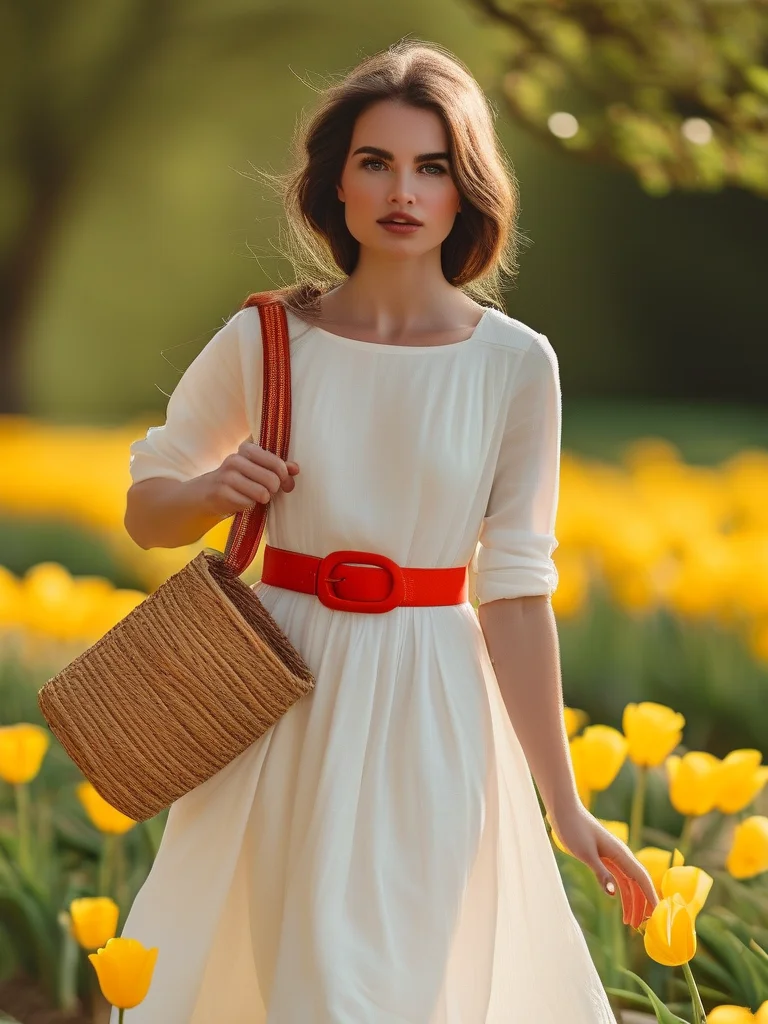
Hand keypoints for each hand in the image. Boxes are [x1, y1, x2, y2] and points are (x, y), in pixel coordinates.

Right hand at [202, 439, 299, 517]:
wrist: (206, 493)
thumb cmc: (239, 480)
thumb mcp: (257, 469)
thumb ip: (277, 467)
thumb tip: (296, 469)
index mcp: (247, 449)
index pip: (276, 462)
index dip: (285, 475)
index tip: (285, 482)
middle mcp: (236, 459)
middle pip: (272, 479)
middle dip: (274, 489)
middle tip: (268, 491)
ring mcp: (227, 475)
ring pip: (262, 493)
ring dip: (263, 498)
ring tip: (256, 496)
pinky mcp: (221, 492)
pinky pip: (248, 503)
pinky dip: (249, 505)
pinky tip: (241, 501)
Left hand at [549, 803, 657, 928]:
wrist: (564, 811)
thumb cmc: (574, 828)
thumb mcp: (585, 853)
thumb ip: (600, 872)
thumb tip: (613, 893)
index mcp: (621, 854)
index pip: (642, 878)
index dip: (651, 896)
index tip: (658, 914)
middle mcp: (621, 856)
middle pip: (638, 884)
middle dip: (641, 905)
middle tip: (639, 927)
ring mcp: (613, 857)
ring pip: (628, 883)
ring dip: (631, 901)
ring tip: (629, 922)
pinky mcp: (603, 858)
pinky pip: (618, 878)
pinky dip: (620, 892)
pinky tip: (619, 903)